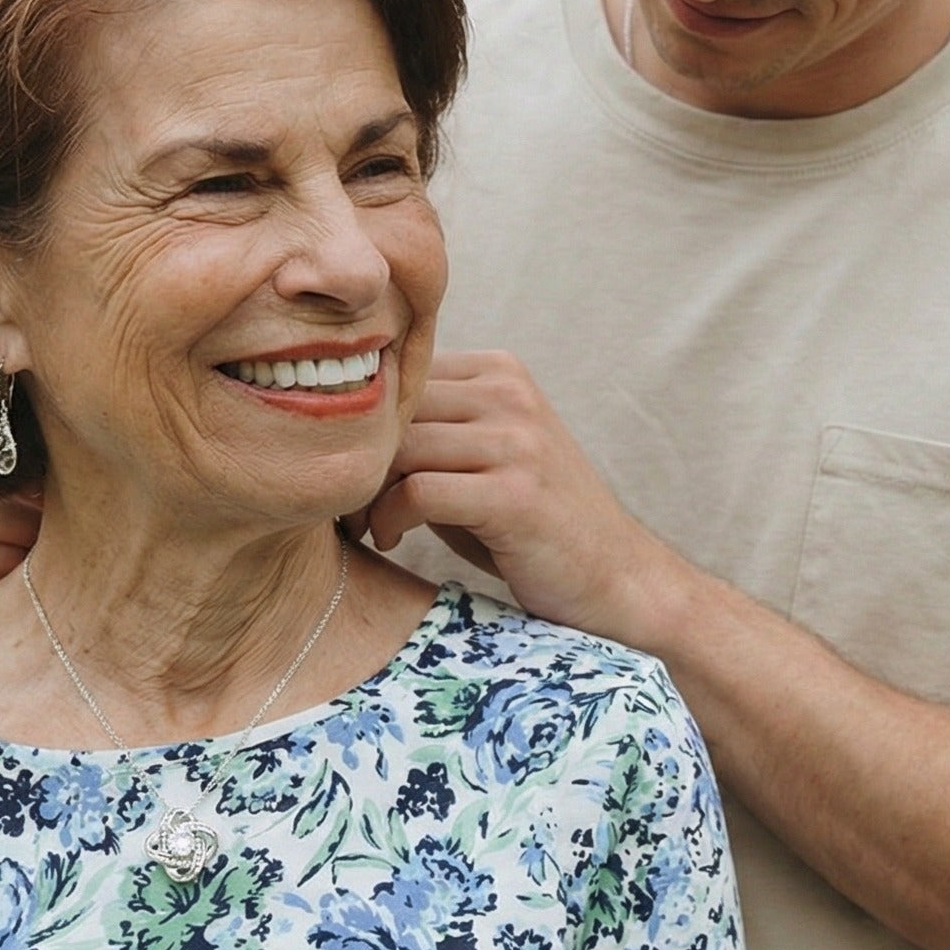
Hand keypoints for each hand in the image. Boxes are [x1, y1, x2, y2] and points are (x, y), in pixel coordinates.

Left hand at [367, 351, 690, 644]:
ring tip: (365, 525)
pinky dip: (387, 519)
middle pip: (392, 408)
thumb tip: (332, 419)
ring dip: (365, 493)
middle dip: (357, 459)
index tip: (345, 471)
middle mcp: (510, 393)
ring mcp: (517, 440)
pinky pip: (417, 491)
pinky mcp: (515, 493)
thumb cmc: (530, 523)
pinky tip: (390, 540)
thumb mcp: (480, 457)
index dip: (361, 425)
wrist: (617, 579)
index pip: (397, 375)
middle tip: (343, 505)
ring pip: (399, 447)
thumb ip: (426, 430)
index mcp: (499, 371)